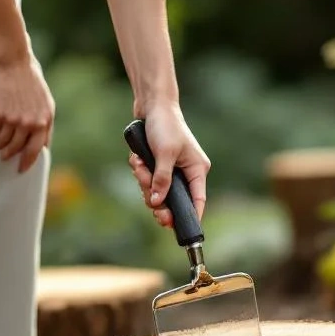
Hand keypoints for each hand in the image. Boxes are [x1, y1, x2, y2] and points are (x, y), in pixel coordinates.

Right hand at [0, 56, 54, 172]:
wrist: (12, 62)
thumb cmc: (31, 79)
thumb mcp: (46, 101)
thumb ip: (45, 122)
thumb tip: (44, 144)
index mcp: (44, 120)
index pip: (36, 150)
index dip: (28, 161)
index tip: (22, 168)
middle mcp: (30, 123)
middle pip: (18, 149)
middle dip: (11, 156)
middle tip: (4, 159)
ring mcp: (13, 119)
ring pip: (4, 143)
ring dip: (0, 147)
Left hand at [127, 102, 210, 227]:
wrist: (151, 105)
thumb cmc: (165, 125)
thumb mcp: (164, 154)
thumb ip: (161, 180)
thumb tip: (156, 203)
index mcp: (197, 170)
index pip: (197, 200)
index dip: (190, 217)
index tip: (180, 230)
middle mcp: (186, 173)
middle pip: (173, 201)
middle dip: (157, 199)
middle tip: (151, 205)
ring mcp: (171, 171)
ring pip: (156, 192)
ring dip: (143, 182)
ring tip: (139, 165)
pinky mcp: (157, 167)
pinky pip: (146, 181)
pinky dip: (139, 173)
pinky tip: (137, 159)